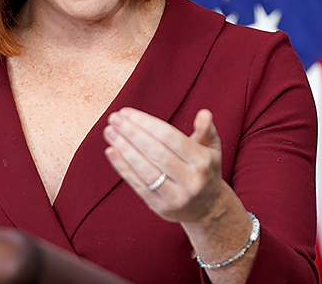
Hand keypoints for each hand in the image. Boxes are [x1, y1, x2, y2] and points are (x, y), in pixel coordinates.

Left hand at [103, 107, 231, 222]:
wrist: (208, 208)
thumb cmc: (205, 170)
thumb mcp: (212, 150)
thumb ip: (206, 131)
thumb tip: (204, 113)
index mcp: (202, 161)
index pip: (171, 138)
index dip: (147, 123)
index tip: (128, 112)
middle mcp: (190, 180)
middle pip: (156, 152)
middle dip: (132, 133)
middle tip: (114, 118)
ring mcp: (175, 196)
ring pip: (145, 169)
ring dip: (124, 149)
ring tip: (109, 132)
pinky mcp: (160, 207)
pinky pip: (138, 185)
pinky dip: (123, 168)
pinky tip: (111, 151)